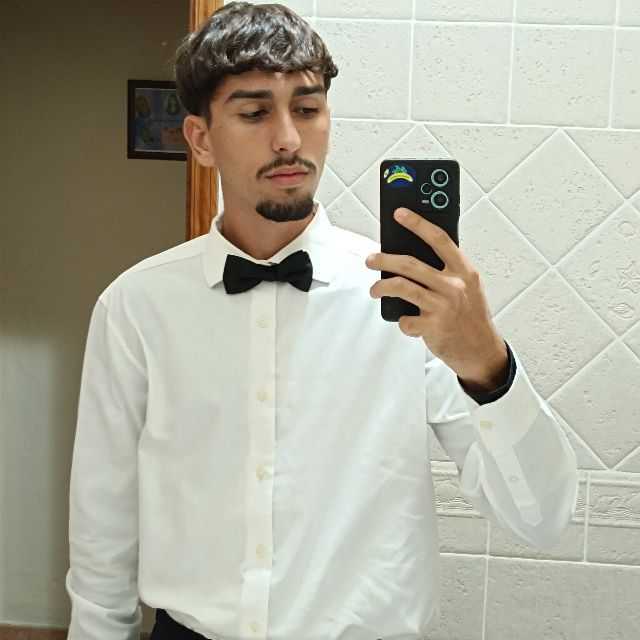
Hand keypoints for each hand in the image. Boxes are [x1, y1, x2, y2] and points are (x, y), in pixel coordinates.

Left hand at [365, 207, 507, 388]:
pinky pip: (405, 319)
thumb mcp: (469, 287)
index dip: (418, 224)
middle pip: (411, 264)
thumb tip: (415, 256)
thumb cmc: (471, 317)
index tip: (400, 214)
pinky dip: (401, 321)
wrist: (481, 350)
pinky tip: (405, 321)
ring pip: (402, 286)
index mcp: (464, 271)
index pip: (439, 240)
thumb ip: (448, 271)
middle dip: (384, 259)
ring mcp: (443, 306)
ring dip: (382, 286)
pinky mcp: (433, 327)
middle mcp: (454, 286)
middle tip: (371, 259)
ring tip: (374, 289)